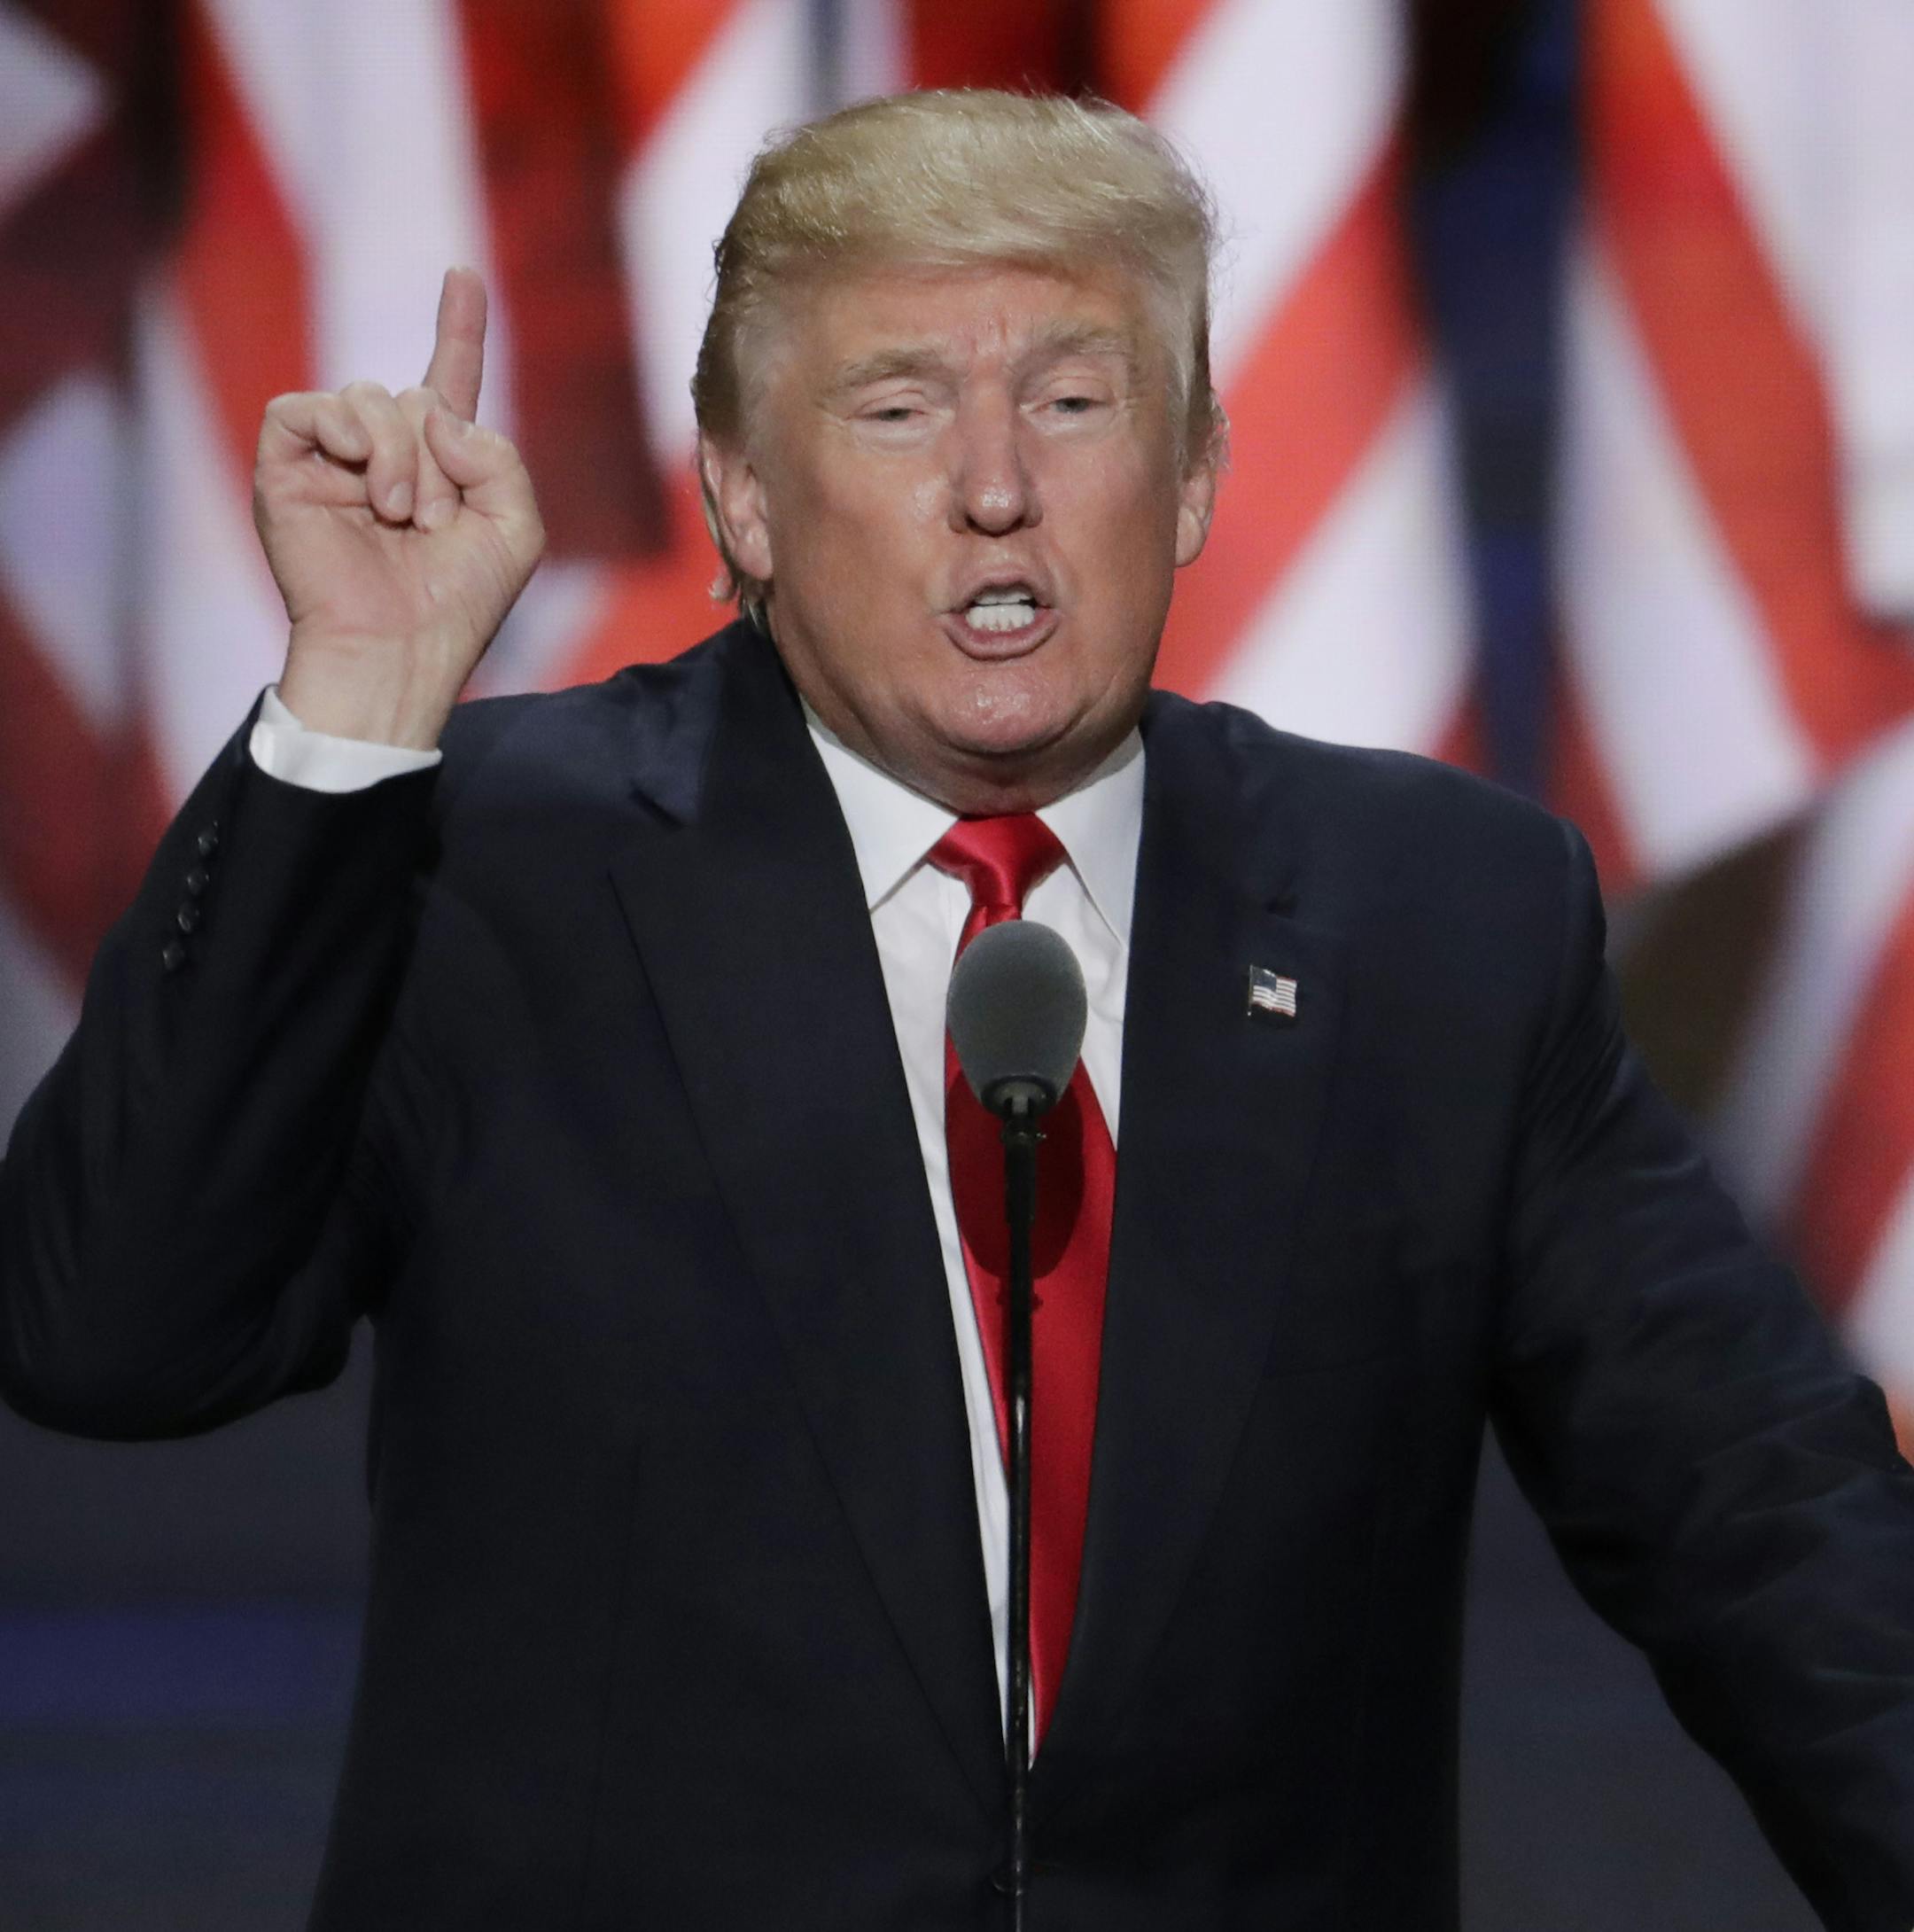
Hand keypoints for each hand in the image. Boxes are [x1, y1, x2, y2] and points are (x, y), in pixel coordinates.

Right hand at [254, 267, 544, 748]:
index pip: (449, 380)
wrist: (402, 649)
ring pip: (371, 396)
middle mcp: (383, 452)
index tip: (463, 274)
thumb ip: (500, 456)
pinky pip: (309, 407)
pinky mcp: (285, 464)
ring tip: (404, 517)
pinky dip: (351, 437)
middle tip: (436, 522)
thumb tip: (433, 411)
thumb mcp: (517, 528)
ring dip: (402, 456)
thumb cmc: (460, 604)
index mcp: (440, 464)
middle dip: (441, 456)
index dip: (458, 328)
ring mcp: (332, 457)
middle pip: (418, 394)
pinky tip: (369, 491)